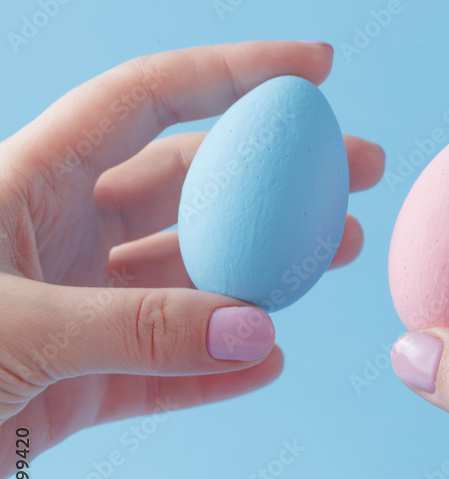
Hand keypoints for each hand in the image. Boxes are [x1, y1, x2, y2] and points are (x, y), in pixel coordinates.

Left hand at [0, 41, 383, 478]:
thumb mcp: (11, 327)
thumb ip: (136, 329)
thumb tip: (259, 330)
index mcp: (31, 181)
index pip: (149, 101)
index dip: (233, 74)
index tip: (314, 70)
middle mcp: (62, 235)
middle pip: (193, 188)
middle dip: (279, 175)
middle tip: (360, 172)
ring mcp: (78, 309)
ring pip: (192, 280)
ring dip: (265, 272)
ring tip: (337, 258)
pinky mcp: (78, 385)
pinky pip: (166, 370)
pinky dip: (219, 369)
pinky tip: (271, 361)